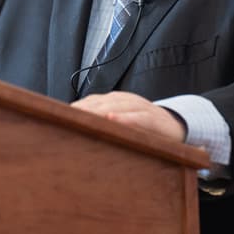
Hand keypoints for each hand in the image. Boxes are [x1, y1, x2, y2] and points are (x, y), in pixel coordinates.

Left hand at [72, 91, 187, 143]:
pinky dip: (125, 118)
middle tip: (64, 120)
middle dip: (81, 110)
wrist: (176, 127)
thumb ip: (102, 125)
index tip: (57, 117)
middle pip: (99, 102)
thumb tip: (74, 133)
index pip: (90, 101)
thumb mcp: (121, 124)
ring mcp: (140, 107)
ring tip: (82, 118)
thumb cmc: (142, 129)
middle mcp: (124, 100)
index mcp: (114, 101)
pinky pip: (138, 117)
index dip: (75, 109)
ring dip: (98, 112)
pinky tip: (112, 120)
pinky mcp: (154, 118)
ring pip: (115, 106)